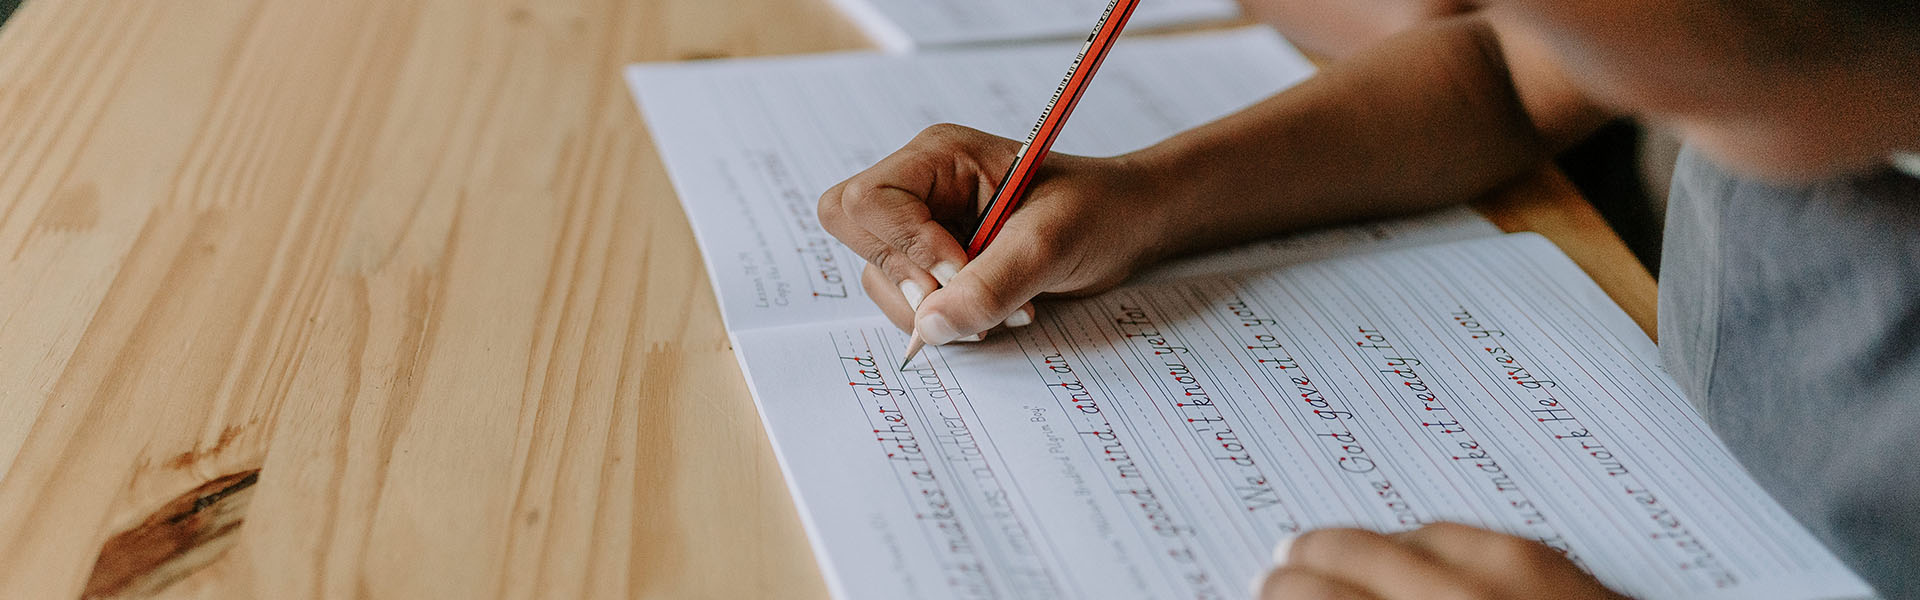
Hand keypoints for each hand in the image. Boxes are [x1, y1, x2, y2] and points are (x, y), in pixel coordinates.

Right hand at [818, 124, 1179, 343]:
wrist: (1130, 227)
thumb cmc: (1099, 212)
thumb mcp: (1050, 243)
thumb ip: (991, 284)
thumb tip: (930, 326)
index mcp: (939, 158)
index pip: (868, 201)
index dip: (907, 246)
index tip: (962, 269)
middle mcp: (921, 190)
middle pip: (856, 235)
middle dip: (909, 280)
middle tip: (971, 294)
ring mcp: (925, 228)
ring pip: (880, 279)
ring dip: (935, 309)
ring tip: (1004, 307)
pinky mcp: (936, 266)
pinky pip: (908, 303)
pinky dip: (947, 320)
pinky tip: (998, 312)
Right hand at [1253, 523, 1628, 599]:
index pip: (1318, 598)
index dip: (1279, 593)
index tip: (1265, 593)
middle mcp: (1460, 599)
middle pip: (1349, 555)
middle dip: (1302, 565)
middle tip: (1281, 575)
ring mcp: (1508, 575)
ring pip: (1399, 537)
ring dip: (1358, 550)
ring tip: (1332, 560)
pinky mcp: (1549, 561)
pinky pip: (1460, 533)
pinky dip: (1422, 544)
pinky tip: (1410, 556)